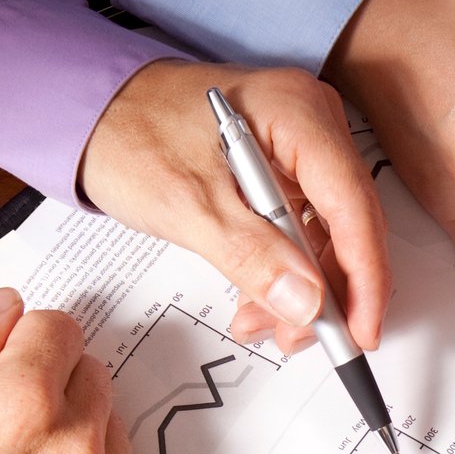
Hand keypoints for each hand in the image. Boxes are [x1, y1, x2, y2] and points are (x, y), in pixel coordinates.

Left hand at [81, 59, 390, 355]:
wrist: (91, 115)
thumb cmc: (128, 135)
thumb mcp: (188, 204)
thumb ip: (252, 256)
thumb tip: (308, 303)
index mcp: (298, 114)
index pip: (353, 206)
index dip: (364, 277)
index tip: (359, 332)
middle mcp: (312, 125)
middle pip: (349, 225)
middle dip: (328, 292)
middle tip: (299, 338)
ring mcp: (299, 149)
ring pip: (327, 237)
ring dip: (302, 290)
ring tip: (261, 323)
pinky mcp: (283, 171)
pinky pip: (301, 231)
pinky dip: (284, 272)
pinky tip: (258, 302)